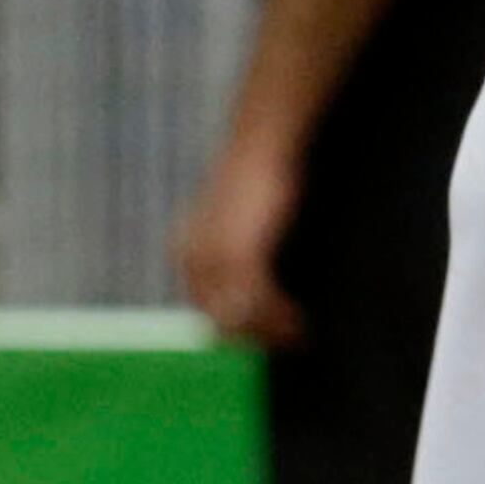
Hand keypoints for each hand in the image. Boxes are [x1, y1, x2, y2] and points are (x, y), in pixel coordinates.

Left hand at [178, 129, 305, 347]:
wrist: (262, 142)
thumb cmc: (257, 176)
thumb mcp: (238, 218)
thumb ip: (236, 250)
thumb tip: (246, 290)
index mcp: (187, 253)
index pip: (206, 308)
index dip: (236, 327)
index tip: (265, 336)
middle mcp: (194, 260)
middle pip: (220, 319)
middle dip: (254, 335)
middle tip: (286, 341)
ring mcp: (215, 259)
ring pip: (240, 315)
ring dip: (270, 330)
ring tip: (297, 334)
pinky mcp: (241, 254)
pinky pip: (258, 301)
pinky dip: (278, 317)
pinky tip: (297, 322)